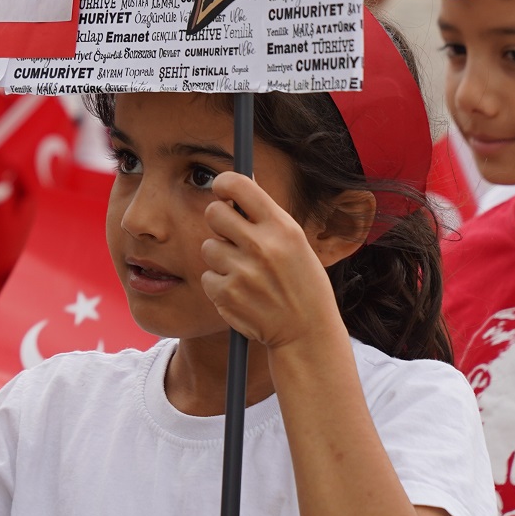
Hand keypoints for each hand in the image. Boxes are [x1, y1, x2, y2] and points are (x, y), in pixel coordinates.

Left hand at [198, 171, 344, 351]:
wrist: (306, 333)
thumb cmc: (302, 283)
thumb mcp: (295, 243)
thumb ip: (267, 217)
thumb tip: (240, 182)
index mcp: (282, 228)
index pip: (239, 185)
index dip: (224, 183)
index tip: (222, 189)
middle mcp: (261, 246)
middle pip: (213, 212)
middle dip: (218, 220)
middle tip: (230, 234)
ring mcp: (242, 272)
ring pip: (208, 247)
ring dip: (221, 257)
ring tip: (245, 272)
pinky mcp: (227, 294)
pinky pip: (208, 277)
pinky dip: (219, 284)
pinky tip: (242, 292)